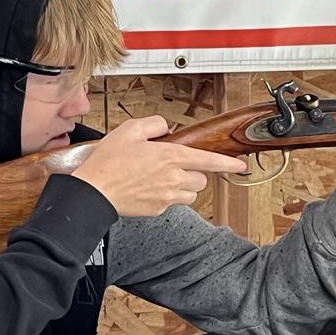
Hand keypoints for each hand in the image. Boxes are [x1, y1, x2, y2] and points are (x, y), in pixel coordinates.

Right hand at [73, 116, 246, 217]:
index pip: (209, 160)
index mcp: (170, 156)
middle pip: (201, 180)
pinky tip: (148, 189)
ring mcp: (167, 197)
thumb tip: (166, 128)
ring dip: (183, 186)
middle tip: (174, 167)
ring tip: (162, 179)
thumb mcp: (130, 130)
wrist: (95, 191)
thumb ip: (154, 124)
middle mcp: (173, 178)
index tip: (240, 164)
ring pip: (190, 194)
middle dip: (193, 173)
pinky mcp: (158, 210)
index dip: (228, 163)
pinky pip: (172, 203)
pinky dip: (166, 197)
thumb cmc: (108, 162)